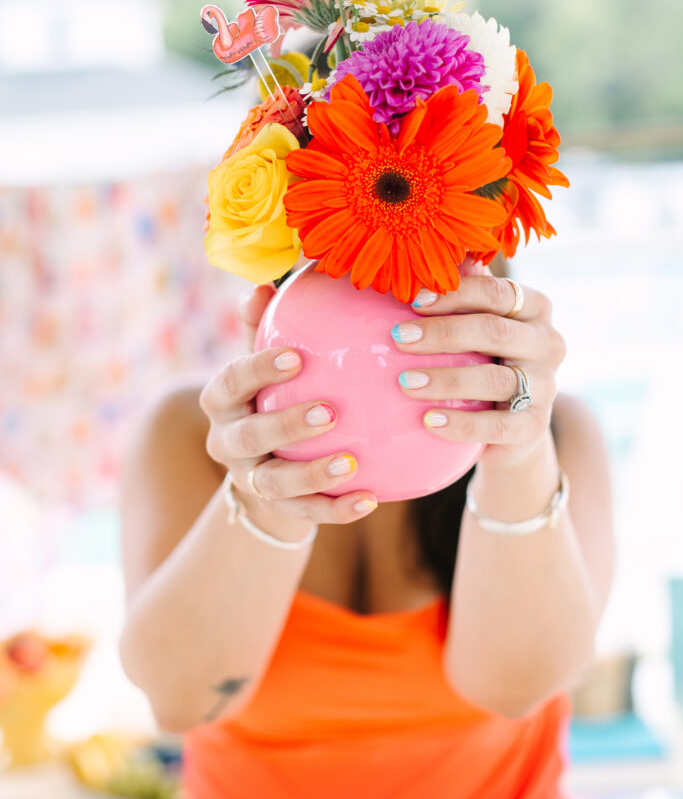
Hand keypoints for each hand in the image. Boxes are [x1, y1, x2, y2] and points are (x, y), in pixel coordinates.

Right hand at [198, 287, 377, 539]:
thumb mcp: (262, 361)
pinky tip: (371, 498)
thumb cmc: (270, 393)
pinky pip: (307, 514)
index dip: (258, 369)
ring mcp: (250, 480)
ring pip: (276, 483)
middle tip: (330, 412)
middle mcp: (227, 442)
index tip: (296, 356)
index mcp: (220, 400)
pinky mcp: (276, 510)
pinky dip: (337, 509)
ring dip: (312, 474)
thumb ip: (263, 327)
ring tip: (351, 462)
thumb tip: (266, 284)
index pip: (230, 382)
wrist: (262, 463)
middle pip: (249, 436)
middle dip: (286, 424)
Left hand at [392, 275, 566, 470]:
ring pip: (495, 380)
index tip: (414, 300)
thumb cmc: (484, 357)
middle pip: (495, 331)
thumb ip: (463, 290)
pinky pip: (498, 426)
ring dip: (446, 380)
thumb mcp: (478, 321)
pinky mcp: (534, 426)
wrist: (512, 422)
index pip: (497, 292)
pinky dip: (461, 424)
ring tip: (405, 383)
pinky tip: (428, 420)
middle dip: (443, 333)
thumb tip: (427, 258)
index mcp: (535, 308)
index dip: (456, 294)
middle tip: (399, 338)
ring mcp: (546, 386)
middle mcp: (548, 342)